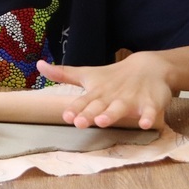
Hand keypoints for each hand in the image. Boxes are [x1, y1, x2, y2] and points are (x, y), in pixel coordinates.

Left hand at [37, 53, 172, 128]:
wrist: (149, 67)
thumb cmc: (112, 76)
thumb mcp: (87, 75)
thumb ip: (64, 74)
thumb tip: (38, 64)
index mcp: (96, 92)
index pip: (83, 102)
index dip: (75, 109)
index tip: (66, 116)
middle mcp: (111, 96)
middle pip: (99, 106)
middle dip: (89, 114)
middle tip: (79, 123)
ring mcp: (131, 99)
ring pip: (120, 108)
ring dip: (112, 115)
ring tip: (102, 122)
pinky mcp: (149, 103)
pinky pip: (150, 111)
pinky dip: (148, 117)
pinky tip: (145, 124)